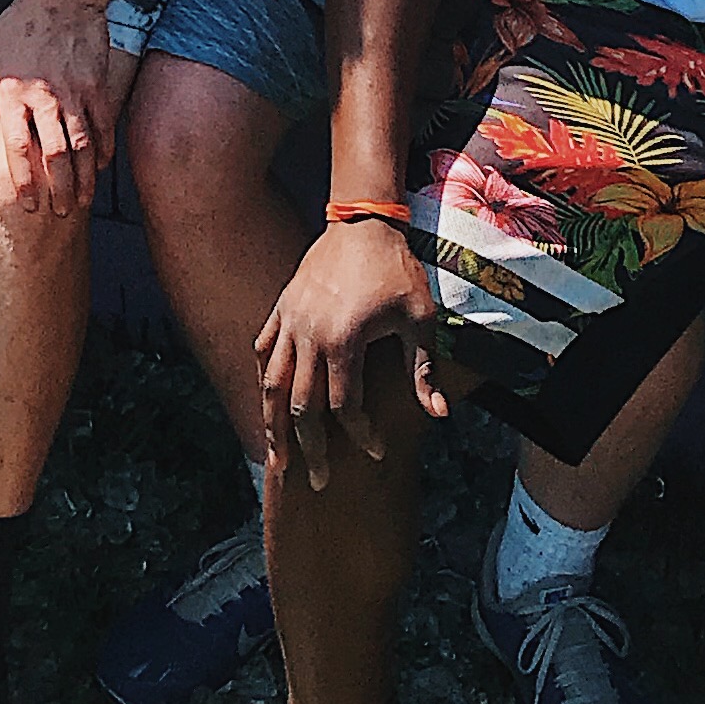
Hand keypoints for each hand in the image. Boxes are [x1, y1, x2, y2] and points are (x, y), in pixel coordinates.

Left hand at [0, 0, 115, 211]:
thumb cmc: (17, 24)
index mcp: (13, 93)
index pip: (18, 148)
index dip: (24, 180)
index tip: (28, 204)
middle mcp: (44, 97)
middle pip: (55, 155)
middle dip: (59, 190)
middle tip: (59, 213)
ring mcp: (74, 91)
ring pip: (82, 146)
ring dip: (85, 178)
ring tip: (82, 201)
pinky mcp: (96, 84)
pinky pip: (103, 125)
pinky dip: (104, 149)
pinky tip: (101, 167)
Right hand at [256, 221, 444, 486]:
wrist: (363, 220)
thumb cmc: (397, 271)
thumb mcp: (420, 319)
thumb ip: (424, 370)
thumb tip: (439, 415)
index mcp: (344, 340)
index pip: (345, 406)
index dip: (360, 435)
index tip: (376, 452)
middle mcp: (309, 335)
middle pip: (301, 406)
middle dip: (309, 449)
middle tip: (317, 483)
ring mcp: (290, 321)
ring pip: (272, 383)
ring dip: (273, 425)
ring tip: (278, 459)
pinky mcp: (282, 307)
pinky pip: (265, 350)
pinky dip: (265, 377)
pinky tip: (268, 401)